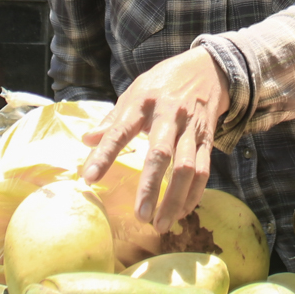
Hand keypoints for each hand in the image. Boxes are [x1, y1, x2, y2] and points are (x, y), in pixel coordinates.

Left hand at [81, 47, 229, 231]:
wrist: (209, 69)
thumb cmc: (164, 83)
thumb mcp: (134, 91)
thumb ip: (112, 119)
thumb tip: (86, 140)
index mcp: (144, 102)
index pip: (121, 131)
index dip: (105, 155)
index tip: (89, 179)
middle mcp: (170, 115)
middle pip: (161, 155)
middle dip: (150, 187)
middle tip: (140, 216)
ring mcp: (192, 129)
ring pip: (187, 168)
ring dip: (175, 199)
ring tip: (161, 224)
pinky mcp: (207, 139)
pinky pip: (204, 170)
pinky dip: (194, 194)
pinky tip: (182, 212)